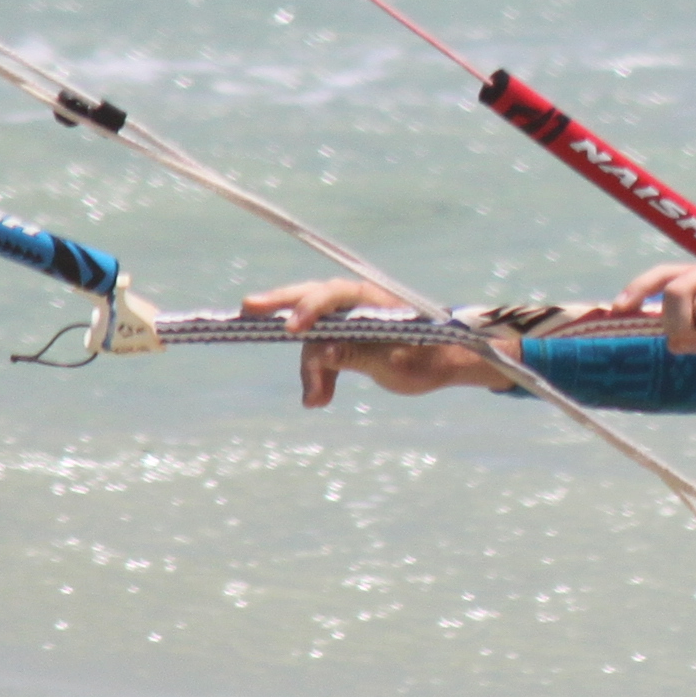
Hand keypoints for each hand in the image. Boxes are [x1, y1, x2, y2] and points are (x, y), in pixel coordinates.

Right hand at [242, 275, 502, 408]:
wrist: (448, 364)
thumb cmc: (429, 359)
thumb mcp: (395, 363)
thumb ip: (357, 355)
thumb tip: (322, 352)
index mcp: (373, 299)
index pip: (334, 295)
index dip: (310, 309)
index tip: (293, 330)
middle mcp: (358, 303)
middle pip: (312, 299)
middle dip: (281, 305)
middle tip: (247, 309)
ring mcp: (351, 320)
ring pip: (316, 336)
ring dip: (310, 368)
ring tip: (315, 401)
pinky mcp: (348, 339)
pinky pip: (324, 352)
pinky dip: (319, 374)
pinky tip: (317, 399)